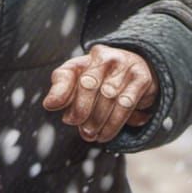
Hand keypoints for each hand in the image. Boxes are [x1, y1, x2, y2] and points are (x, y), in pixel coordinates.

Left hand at [42, 43, 158, 143]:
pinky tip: (106, 134)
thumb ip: (62, 91)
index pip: (66, 74)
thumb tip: (49, 104)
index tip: (55, 109)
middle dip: (82, 111)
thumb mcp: (78, 83)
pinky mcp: (141, 77)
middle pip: (88, 85)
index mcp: (84, 59)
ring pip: (108, 96)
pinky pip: (126, 103)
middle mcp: (104, 57)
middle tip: (81, 129)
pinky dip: (115, 123)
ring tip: (92, 135)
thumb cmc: (101, 81)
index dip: (60, 93)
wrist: (137, 71)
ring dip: (99, 121)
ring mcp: (124, 65)